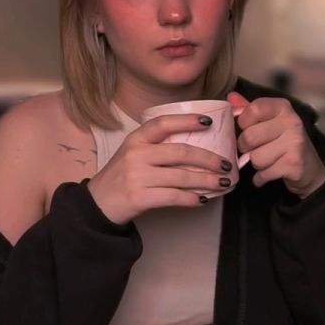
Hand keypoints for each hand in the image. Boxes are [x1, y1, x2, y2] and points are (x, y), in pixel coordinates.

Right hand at [87, 113, 233, 224]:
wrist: (97, 204)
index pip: (163, 123)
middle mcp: (136, 155)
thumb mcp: (132, 153)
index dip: (187, 120)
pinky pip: (174, 197)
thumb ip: (157, 147)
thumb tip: (197, 148)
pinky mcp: (140, 198)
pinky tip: (202, 199)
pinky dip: (191, 199)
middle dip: (209, 159)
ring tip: (223, 183)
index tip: (208, 122)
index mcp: (135, 139)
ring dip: (207, 181)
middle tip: (226, 164)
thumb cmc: (121, 177)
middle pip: (180, 152)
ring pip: (181, 177)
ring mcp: (138, 177)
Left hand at [227, 92, 324, 198]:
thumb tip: (231, 97)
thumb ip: (250, 110)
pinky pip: (263, 173)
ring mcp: (295, 142)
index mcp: (282, 107)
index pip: (252, 110)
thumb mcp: (269, 122)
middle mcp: (291, 121)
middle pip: (249, 137)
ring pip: (255, 158)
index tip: (249, 129)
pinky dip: (261, 177)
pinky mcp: (294, 163)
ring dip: (256, 164)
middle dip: (246, 148)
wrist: (309, 168)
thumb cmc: (283, 142)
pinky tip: (270, 173)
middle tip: (256, 149)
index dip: (243, 124)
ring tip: (267, 161)